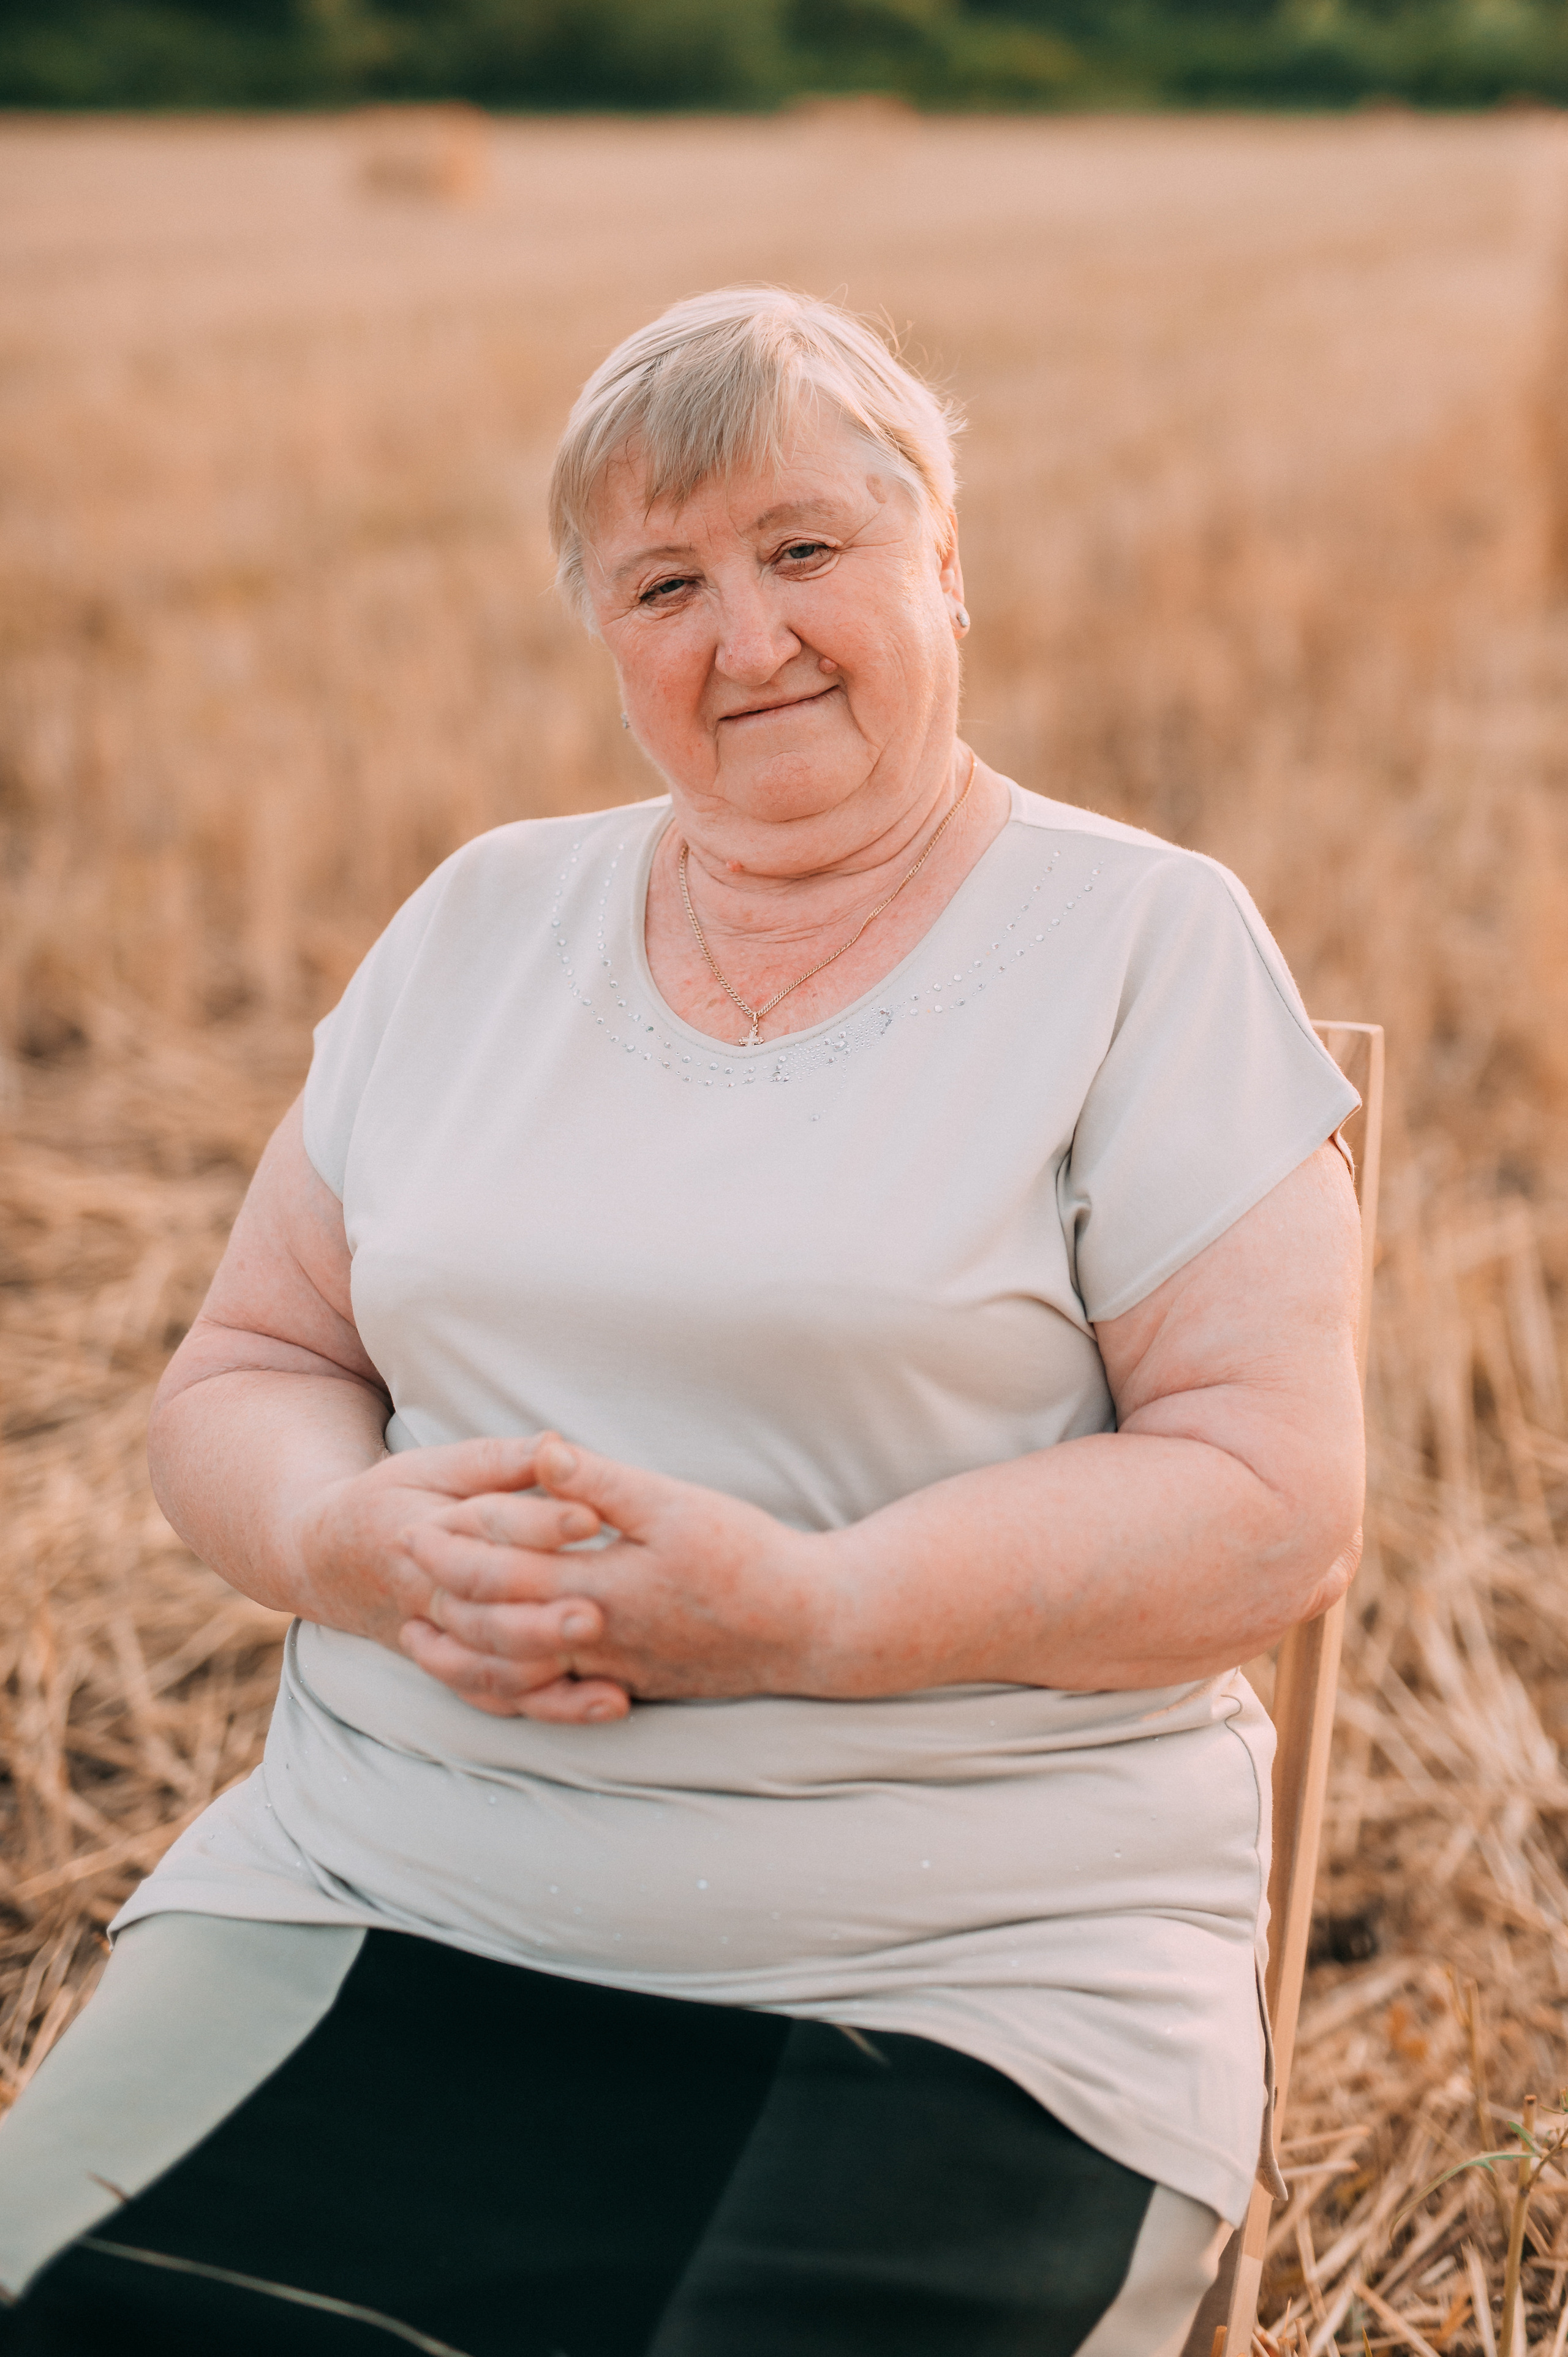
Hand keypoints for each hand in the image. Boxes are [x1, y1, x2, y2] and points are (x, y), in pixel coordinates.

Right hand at [290, 1436, 628, 1722]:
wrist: (325, 1561)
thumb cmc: (391, 1500)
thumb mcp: (432, 1465)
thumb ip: (496, 1459)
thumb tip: (556, 1444)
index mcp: (425, 1528)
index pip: (485, 1525)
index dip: (538, 1522)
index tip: (592, 1517)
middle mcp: (428, 1591)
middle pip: (485, 1610)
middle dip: (541, 1619)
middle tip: (597, 1616)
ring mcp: (436, 1638)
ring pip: (488, 1665)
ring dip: (548, 1674)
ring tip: (609, 1682)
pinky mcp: (450, 1667)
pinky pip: (495, 1695)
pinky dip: (546, 1706)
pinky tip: (602, 1704)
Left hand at [399, 1437, 822, 1721]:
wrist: (808, 1628)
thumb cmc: (748, 1558)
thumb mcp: (675, 1505)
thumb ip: (600, 1483)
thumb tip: (539, 1451)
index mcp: (600, 1587)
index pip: (504, 1568)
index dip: (456, 1544)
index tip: (415, 1521)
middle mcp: (596, 1639)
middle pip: (496, 1622)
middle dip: (444, 1592)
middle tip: (405, 1566)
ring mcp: (612, 1670)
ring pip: (517, 1669)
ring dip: (464, 1649)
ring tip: (426, 1628)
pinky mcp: (631, 1686)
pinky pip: (552, 1693)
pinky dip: (511, 1682)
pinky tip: (497, 1668)